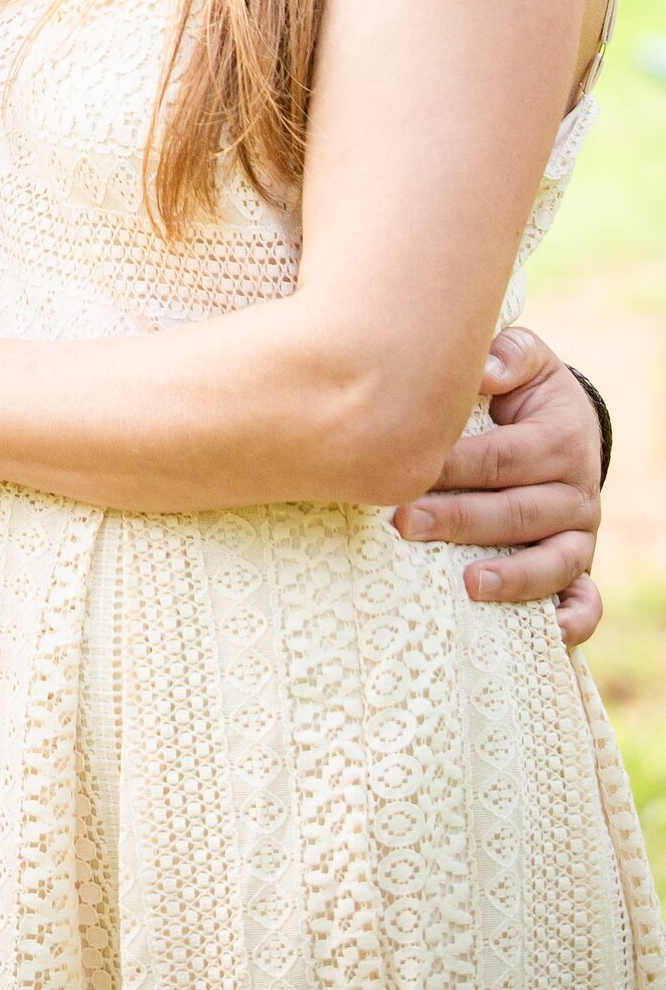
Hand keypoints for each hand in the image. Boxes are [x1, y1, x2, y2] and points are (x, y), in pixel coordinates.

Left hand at [393, 325, 602, 646]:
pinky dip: (573, 621)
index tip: (405, 471)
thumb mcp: (523, 359)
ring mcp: (580, 533)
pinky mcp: (580, 565)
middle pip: (517, 512)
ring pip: (553, 561)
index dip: (453, 467)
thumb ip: (508, 355)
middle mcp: (575, 490)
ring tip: (468, 586)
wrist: (561, 422)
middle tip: (405, 525)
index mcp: (559, 438)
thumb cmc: (523, 390)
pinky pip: (587, 600)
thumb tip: (485, 371)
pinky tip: (548, 635)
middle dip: (459, 521)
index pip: (501, 458)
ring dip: (511, 577)